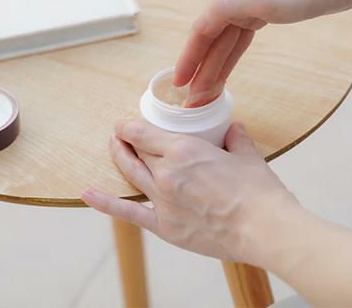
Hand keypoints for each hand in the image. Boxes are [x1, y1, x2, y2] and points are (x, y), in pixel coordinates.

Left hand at [82, 121, 294, 262]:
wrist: (264, 228)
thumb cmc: (257, 191)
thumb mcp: (246, 154)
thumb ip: (234, 137)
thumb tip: (232, 129)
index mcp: (183, 149)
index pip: (143, 132)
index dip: (129, 126)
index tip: (124, 124)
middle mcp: (167, 171)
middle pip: (136, 151)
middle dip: (126, 140)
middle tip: (123, 135)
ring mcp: (163, 199)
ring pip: (131, 173)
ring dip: (119, 158)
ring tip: (113, 148)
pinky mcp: (165, 225)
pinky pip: (129, 212)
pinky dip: (105, 203)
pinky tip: (88, 194)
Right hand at [174, 0, 351, 104]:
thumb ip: (227, 8)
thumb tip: (200, 23)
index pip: (202, 30)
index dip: (189, 57)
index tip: (179, 83)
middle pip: (213, 39)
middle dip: (203, 69)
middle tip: (194, 99)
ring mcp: (250, 5)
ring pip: (227, 41)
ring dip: (216, 67)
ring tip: (205, 93)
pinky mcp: (265, 12)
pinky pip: (241, 39)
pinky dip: (232, 56)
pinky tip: (224, 69)